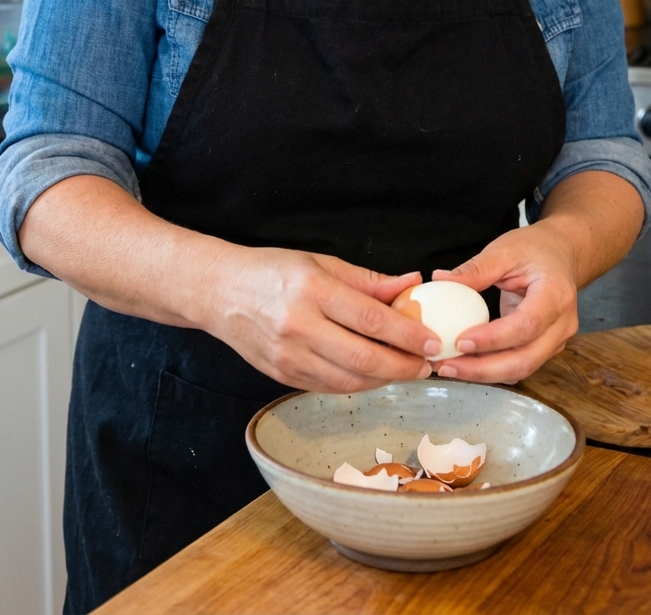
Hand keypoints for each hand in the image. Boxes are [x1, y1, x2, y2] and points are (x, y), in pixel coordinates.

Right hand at [202, 246, 439, 393]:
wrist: (218, 292)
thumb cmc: (272, 269)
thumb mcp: (320, 261)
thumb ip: (367, 280)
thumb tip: (411, 284)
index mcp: (312, 290)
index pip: (371, 319)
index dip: (407, 334)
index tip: (432, 341)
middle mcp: (299, 326)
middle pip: (363, 358)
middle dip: (403, 366)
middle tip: (427, 365)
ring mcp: (288, 356)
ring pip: (348, 381)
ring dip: (384, 380)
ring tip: (406, 370)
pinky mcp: (280, 376)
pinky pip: (328, 387)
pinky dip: (357, 385)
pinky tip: (373, 375)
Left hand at [429, 223, 578, 382]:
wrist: (561, 254)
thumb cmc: (535, 249)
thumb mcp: (505, 250)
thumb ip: (475, 269)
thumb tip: (440, 279)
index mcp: (555, 294)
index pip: (527, 325)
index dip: (494, 338)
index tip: (460, 341)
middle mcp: (562, 323)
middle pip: (526, 359)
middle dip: (483, 369)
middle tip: (446, 365)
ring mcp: (557, 339)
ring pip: (522, 368)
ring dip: (484, 373)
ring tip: (449, 367)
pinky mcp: (546, 348)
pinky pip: (518, 365)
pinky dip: (491, 369)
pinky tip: (465, 363)